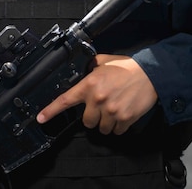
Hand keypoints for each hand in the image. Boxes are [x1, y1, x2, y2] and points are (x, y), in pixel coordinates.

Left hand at [37, 54, 157, 135]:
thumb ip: (90, 66)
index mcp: (89, 84)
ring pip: (102, 128)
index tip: (41, 119)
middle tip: (103, 105)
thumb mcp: (104, 61)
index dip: (51, 111)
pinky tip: (124, 112)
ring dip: (107, 122)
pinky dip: (119, 125)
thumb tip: (84, 67)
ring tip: (115, 108)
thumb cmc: (128, 67)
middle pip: (87, 121)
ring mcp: (111, 110)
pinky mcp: (124, 118)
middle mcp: (98, 99)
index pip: (65, 100)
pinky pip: (116, 131)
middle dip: (94, 115)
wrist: (150, 73)